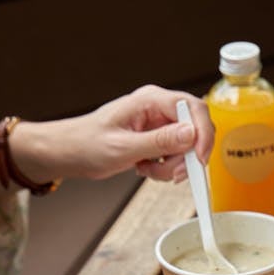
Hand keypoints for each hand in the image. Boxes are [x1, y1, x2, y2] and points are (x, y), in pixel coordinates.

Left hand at [37, 84, 213, 183]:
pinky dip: (165, 168)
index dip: (202, 135)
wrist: (70, 152)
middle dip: (185, 158)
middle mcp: (158, 108)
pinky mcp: (157, 138)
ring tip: (147, 170)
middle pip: (194, 131)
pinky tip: (144, 168)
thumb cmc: (86, 144)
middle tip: (170, 174)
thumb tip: (191, 134)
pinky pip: (175, 155)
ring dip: (172, 166)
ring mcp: (158, 123)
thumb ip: (160, 141)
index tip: (199, 160)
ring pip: (186, 148)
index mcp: (150, 100)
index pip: (193, 109)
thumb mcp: (123, 147)